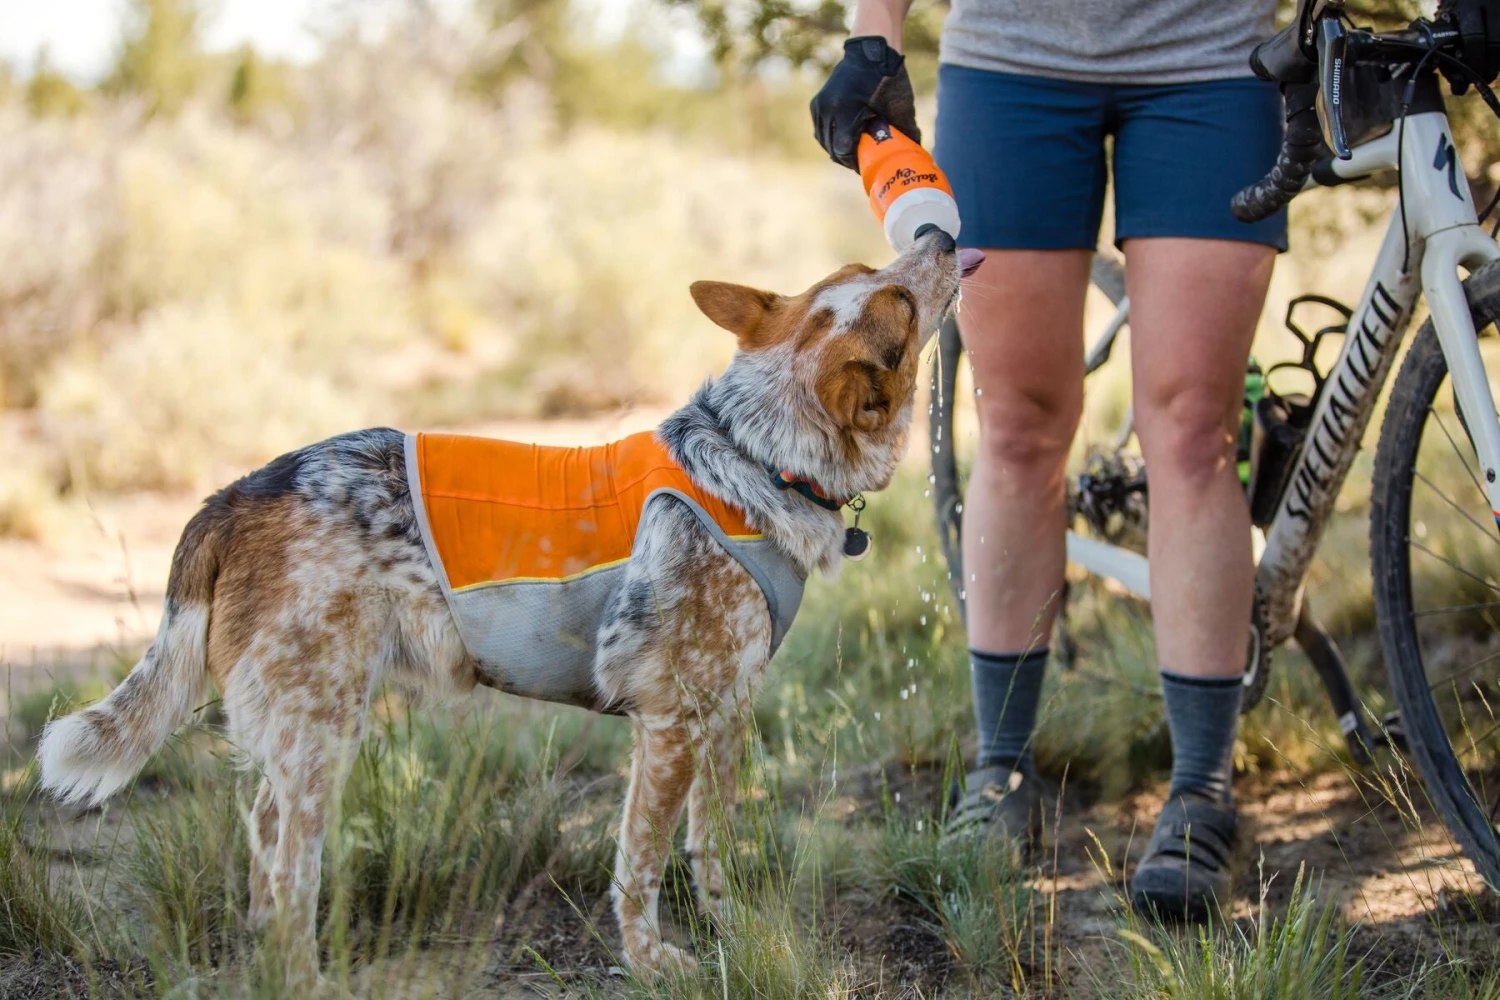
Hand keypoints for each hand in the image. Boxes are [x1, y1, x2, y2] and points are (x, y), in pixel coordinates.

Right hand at [810, 36, 920, 170]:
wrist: (870, 50)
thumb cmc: (888, 78)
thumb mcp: (899, 105)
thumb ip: (907, 130)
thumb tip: (917, 152)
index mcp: (845, 111)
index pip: (842, 150)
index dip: (853, 163)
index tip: (865, 166)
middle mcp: (827, 109)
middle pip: (832, 148)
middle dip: (846, 158)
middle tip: (862, 163)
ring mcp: (819, 106)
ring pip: (824, 141)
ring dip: (837, 150)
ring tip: (853, 153)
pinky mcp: (816, 104)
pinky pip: (820, 131)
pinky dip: (831, 138)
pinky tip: (844, 141)